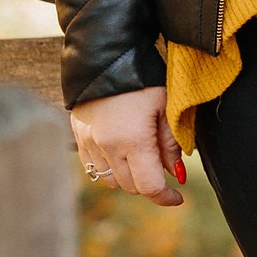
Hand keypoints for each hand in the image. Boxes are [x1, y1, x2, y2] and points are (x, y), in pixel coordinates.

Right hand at [71, 86, 184, 207]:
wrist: (105, 59)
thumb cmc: (143, 80)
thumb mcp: (166, 106)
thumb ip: (171, 143)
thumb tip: (176, 173)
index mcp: (132, 141)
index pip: (149, 186)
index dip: (166, 197)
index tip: (178, 197)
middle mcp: (107, 147)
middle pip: (131, 186)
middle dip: (150, 183)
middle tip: (164, 168)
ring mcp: (89, 144)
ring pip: (111, 180)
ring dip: (130, 177)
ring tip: (144, 158)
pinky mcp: (78, 138)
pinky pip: (94, 168)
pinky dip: (110, 168)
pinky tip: (122, 152)